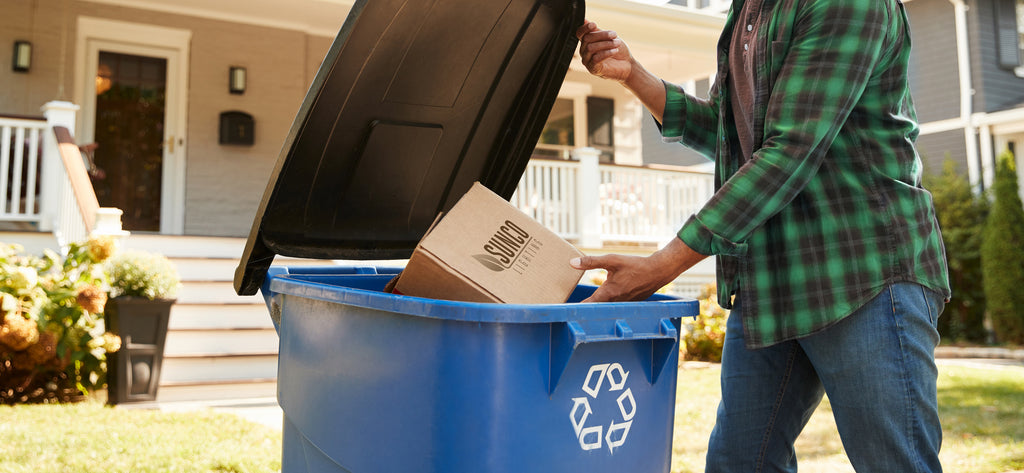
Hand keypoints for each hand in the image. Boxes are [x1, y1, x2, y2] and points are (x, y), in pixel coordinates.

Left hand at [569, 238, 707, 301]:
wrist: (658, 271)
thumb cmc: (635, 265)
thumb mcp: (612, 260)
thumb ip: (591, 262)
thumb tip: (572, 263)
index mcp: (607, 294)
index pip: (587, 305)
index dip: (574, 308)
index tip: (562, 310)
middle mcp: (614, 302)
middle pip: (595, 308)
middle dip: (584, 307)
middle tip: (568, 307)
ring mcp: (622, 304)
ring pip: (606, 307)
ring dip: (596, 306)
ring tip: (583, 304)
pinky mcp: (629, 302)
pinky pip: (615, 305)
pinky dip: (608, 303)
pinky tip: (605, 298)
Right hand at [575, 19, 666, 121]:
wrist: (627, 65)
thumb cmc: (617, 50)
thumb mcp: (608, 38)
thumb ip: (596, 31)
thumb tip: (585, 20)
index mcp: (587, 42)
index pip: (580, 33)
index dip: (585, 28)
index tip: (595, 25)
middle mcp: (584, 51)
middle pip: (587, 39)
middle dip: (602, 35)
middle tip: (615, 35)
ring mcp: (587, 61)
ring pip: (591, 48)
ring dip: (606, 44)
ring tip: (618, 43)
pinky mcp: (593, 69)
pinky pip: (596, 59)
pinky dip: (606, 53)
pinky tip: (615, 51)